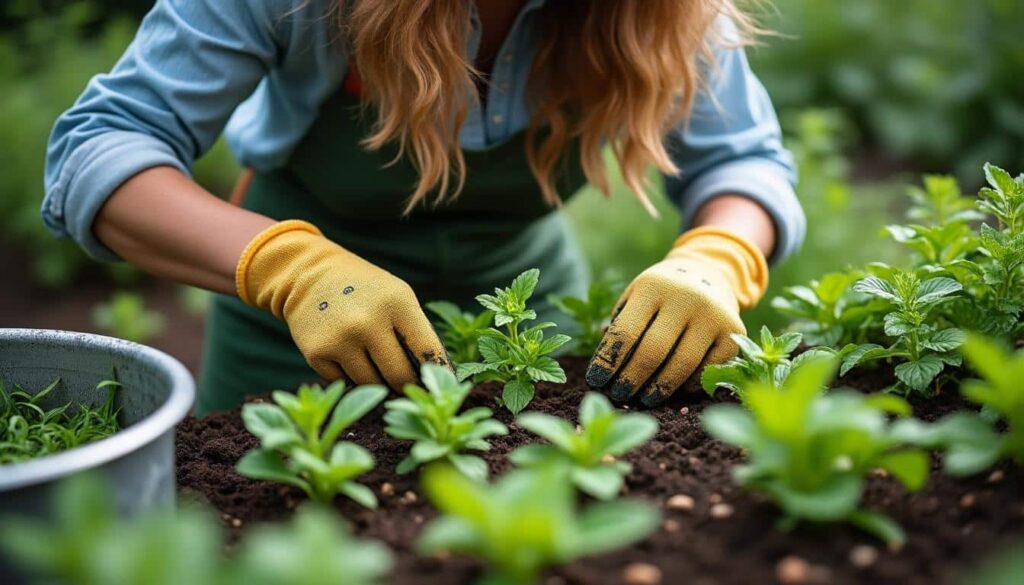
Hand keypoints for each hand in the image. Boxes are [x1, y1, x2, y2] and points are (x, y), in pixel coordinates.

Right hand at [236, 220, 447, 387]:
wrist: (309, 275)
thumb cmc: (365, 290)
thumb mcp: (397, 295)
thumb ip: (417, 331)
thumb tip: (436, 378)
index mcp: (397, 303)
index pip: (428, 351)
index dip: (438, 373)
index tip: (439, 385)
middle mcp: (368, 322)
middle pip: (400, 376)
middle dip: (407, 385)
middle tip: (408, 387)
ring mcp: (340, 339)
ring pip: (372, 384)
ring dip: (378, 383)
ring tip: (375, 366)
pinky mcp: (316, 353)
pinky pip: (345, 383)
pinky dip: (350, 377)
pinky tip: (347, 358)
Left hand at [585, 227, 767, 405]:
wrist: (707, 274)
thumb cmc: (659, 294)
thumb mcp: (636, 297)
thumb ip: (619, 326)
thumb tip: (601, 369)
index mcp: (653, 286)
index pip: (625, 331)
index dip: (608, 361)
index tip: (596, 380)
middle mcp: (686, 297)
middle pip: (653, 352)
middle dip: (631, 379)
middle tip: (618, 394)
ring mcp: (713, 315)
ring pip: (682, 365)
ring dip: (659, 389)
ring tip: (644, 399)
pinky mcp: (734, 333)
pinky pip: (708, 370)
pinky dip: (690, 385)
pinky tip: (676, 390)